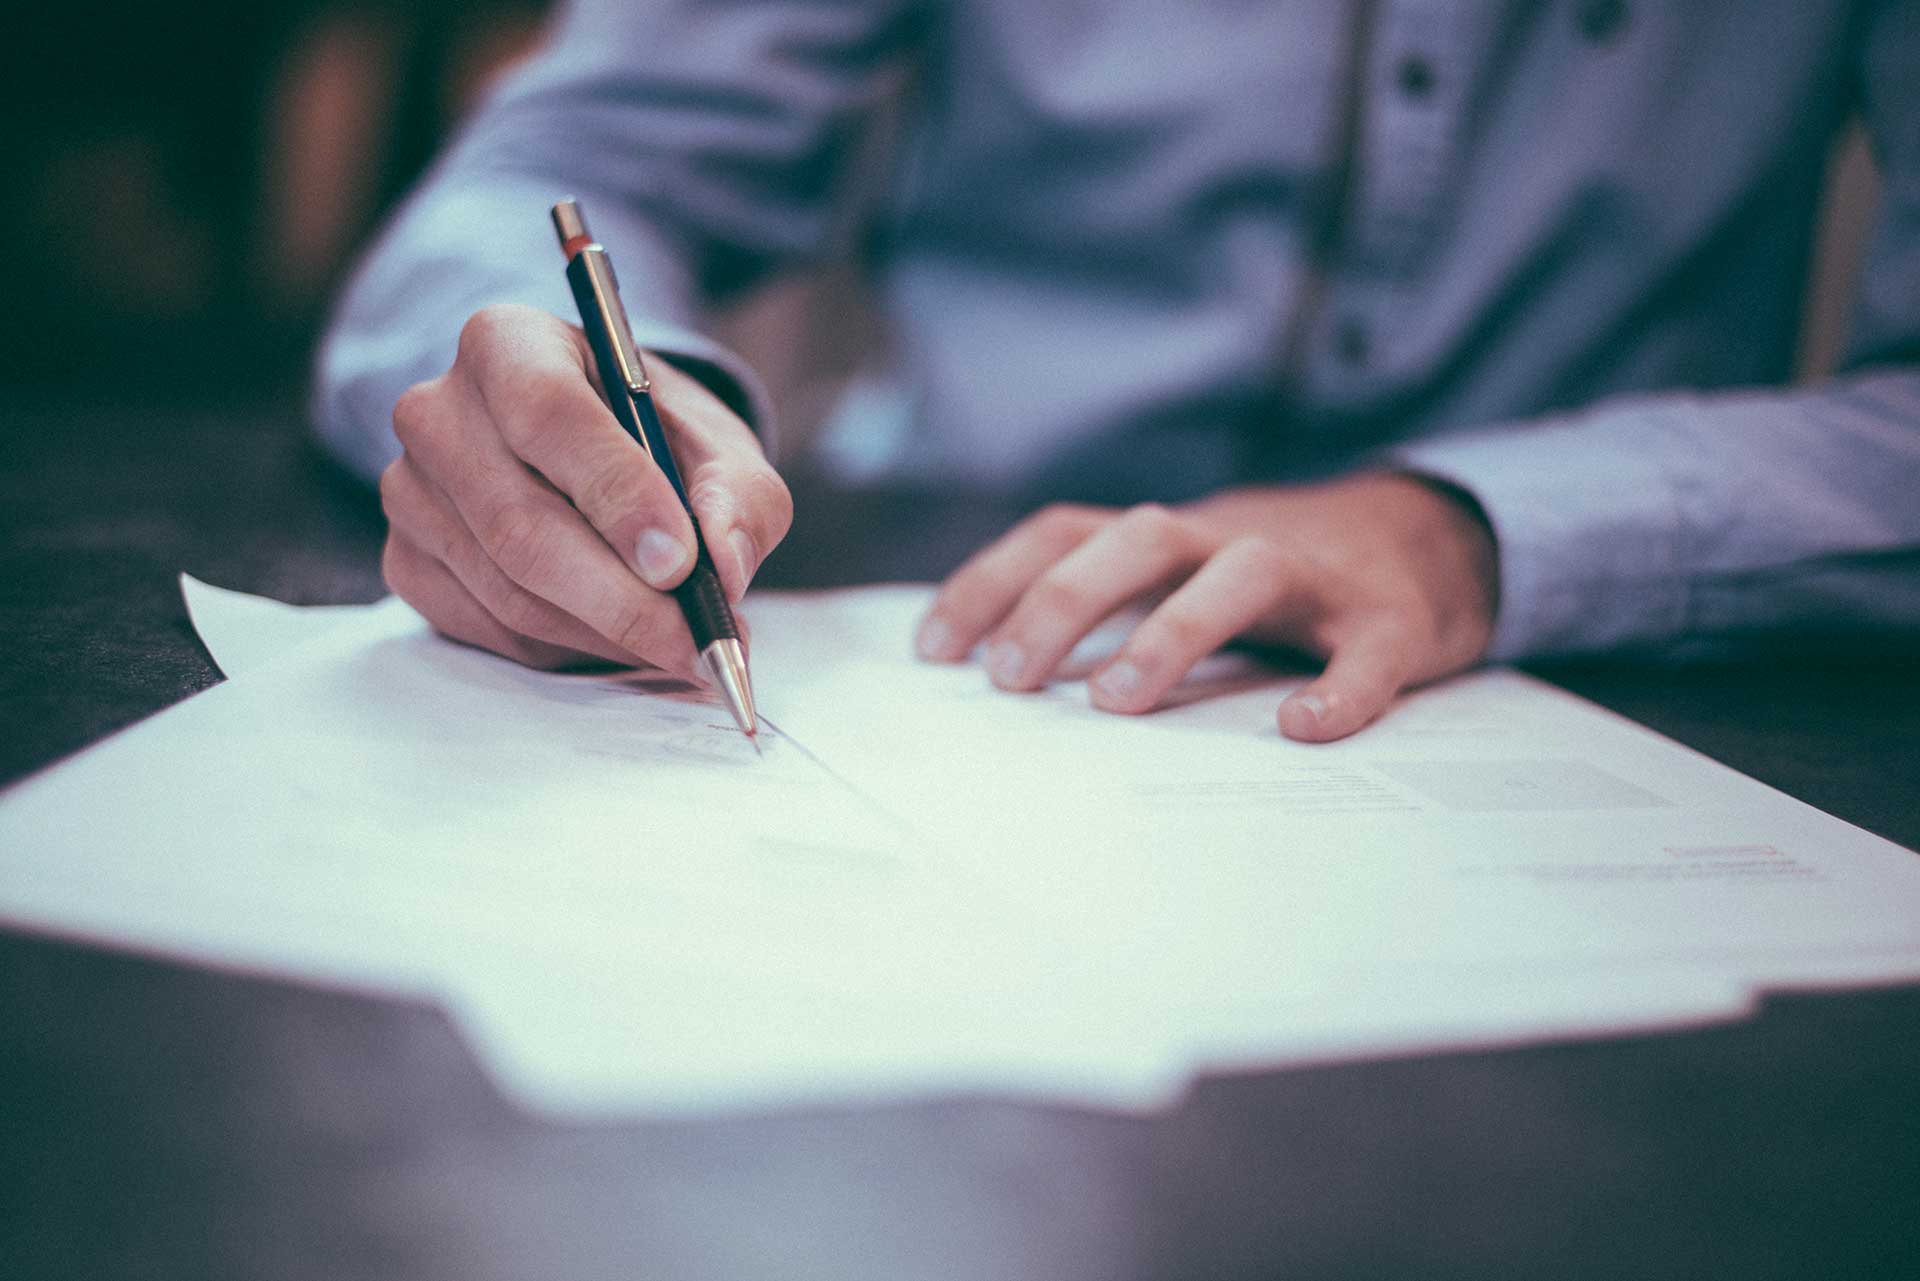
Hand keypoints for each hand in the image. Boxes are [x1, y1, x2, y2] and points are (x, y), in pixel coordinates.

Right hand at [378, 304, 791, 675]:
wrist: (595, 454)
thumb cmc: (654, 438)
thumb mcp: (718, 445)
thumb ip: (739, 496)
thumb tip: (725, 565)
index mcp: (508, 344)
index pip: (548, 414)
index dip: (617, 494)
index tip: (680, 563)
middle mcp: (438, 411)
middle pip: (521, 524)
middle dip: (623, 599)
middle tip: (698, 642)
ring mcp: (410, 491)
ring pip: (510, 590)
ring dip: (606, 633)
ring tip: (679, 644)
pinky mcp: (407, 561)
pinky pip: (491, 628)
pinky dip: (568, 648)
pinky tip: (619, 636)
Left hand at [915, 473, 1498, 740]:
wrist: (1430, 540)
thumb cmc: (1275, 582)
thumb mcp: (1182, 576)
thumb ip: (1110, 609)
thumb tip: (996, 679)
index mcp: (1171, 538)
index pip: (1065, 532)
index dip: (994, 580)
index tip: (933, 650)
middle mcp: (1230, 540)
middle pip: (1139, 538)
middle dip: (1064, 601)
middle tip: (1009, 680)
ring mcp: (1314, 577)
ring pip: (1242, 573)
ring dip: (1173, 629)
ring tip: (1117, 702)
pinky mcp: (1391, 621)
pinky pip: (1366, 651)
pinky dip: (1339, 688)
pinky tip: (1302, 729)